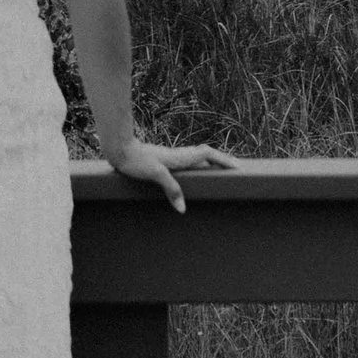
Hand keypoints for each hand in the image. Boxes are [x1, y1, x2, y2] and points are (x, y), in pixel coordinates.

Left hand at [98, 136, 238, 214]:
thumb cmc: (135, 160)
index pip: (207, 154)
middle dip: (221, 160)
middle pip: (205, 154)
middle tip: (235, 168)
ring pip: (196, 157)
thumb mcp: (154, 175)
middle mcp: (178, 155)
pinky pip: (186, 162)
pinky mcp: (163, 160)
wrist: (119, 149)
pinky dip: (196, 165)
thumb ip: (171, 189)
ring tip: (220, 171)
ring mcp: (171, 157)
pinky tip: (193, 174)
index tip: (238, 167)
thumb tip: (183, 208)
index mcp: (180, 157)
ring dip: (210, 162)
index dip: (223, 159)